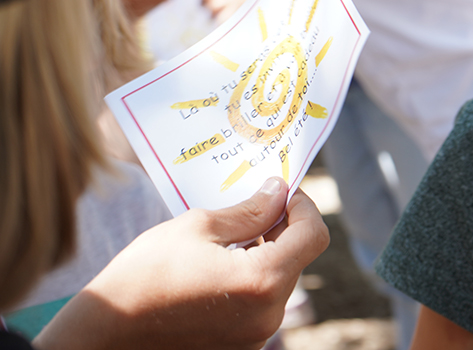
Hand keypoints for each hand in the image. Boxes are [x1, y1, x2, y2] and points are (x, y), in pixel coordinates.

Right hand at [35, 178, 328, 349]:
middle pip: (298, 258)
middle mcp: (269, 314)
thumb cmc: (144, 276)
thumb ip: (248, 210)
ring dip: (266, 254)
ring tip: (228, 238)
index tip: (284, 193)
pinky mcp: (242, 347)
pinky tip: (219, 268)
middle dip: (282, 228)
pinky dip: (252, 280)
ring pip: (280, 281)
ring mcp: (257, 336)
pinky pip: (261, 305)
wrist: (104, 336)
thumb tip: (278, 192)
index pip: (314, 235)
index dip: (304, 207)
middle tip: (253, 206)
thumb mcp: (197, 227)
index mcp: (263, 280)